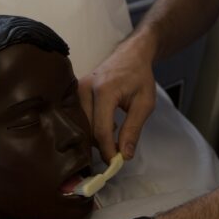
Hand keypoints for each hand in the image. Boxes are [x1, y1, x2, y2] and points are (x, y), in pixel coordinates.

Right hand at [79, 35, 157, 162]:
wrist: (130, 55)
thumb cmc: (140, 77)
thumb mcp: (144, 104)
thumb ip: (133, 129)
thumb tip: (124, 155)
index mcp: (104, 91)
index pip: (101, 130)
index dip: (108, 151)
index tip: (116, 164)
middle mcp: (85, 89)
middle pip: (88, 130)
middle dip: (102, 147)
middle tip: (118, 154)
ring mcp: (77, 90)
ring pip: (82, 126)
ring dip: (97, 138)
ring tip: (115, 137)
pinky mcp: (74, 92)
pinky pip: (80, 118)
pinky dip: (92, 128)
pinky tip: (107, 126)